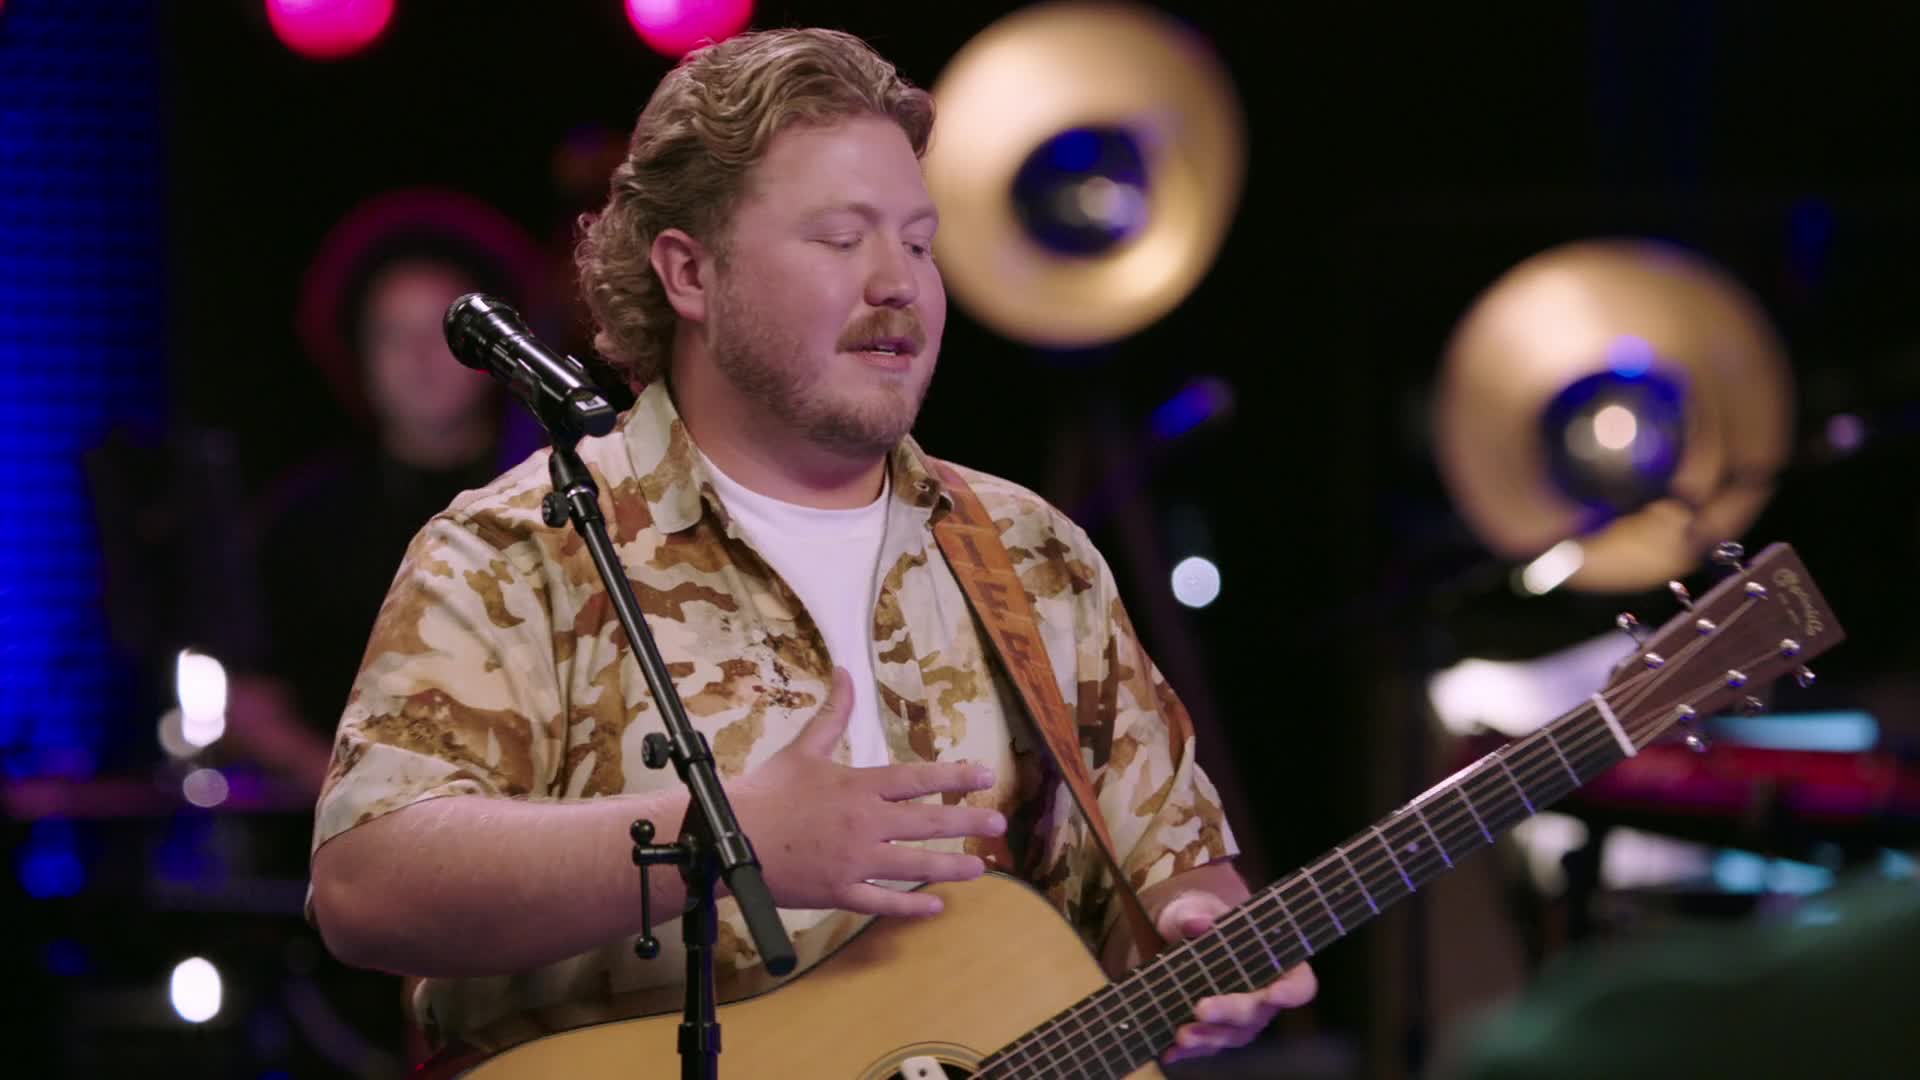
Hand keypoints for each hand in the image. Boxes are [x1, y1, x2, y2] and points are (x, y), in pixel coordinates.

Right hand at [732, 668, 1006, 917]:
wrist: (731, 837)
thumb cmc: (767, 791)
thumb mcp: (804, 747)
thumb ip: (834, 713)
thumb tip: (845, 671)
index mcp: (859, 787)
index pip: (917, 780)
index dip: (955, 778)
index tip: (985, 775)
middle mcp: (865, 824)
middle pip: (927, 823)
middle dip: (967, 823)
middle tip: (999, 825)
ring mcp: (855, 862)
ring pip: (913, 865)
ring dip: (951, 867)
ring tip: (981, 868)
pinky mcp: (840, 892)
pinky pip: (883, 902)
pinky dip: (910, 906)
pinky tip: (935, 906)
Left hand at [1157, 891, 1317, 1064]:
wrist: (1177, 934)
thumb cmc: (1200, 917)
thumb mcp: (1195, 908)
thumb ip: (1196, 914)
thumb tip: (1196, 923)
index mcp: (1276, 964)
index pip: (1299, 984)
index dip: (1292, 992)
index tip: (1275, 994)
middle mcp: (1263, 997)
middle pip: (1257, 1014)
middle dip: (1230, 1013)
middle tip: (1201, 1009)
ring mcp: (1240, 1019)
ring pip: (1232, 1036)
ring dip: (1207, 1037)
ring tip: (1182, 1034)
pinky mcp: (1214, 1031)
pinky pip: (1206, 1046)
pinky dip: (1188, 1051)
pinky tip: (1168, 1052)